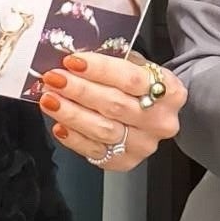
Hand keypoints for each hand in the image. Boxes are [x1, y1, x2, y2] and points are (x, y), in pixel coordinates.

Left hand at [38, 51, 185, 170]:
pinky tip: (59, 124)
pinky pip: (95, 151)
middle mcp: (159, 121)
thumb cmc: (143, 86)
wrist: (157, 113)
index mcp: (169, 91)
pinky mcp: (126, 161)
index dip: (98, 69)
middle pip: (114, 104)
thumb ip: (114, 61)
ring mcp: (143, 145)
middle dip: (79, 90)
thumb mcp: (138, 66)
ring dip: (71, 113)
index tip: (72, 60)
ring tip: (50, 99)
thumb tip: (76, 58)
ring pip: (103, 129)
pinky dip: (74, 138)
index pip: (130, 78)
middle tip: (53, 79)